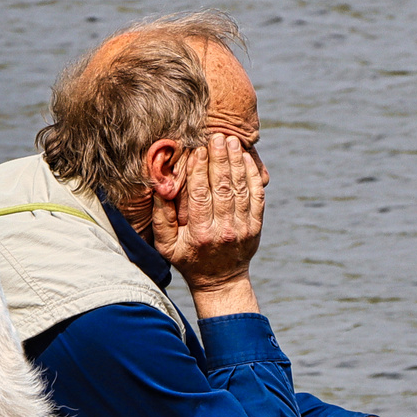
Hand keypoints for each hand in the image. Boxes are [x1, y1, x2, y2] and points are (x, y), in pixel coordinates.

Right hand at [151, 133, 264, 317]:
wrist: (220, 280)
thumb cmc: (188, 260)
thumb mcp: (167, 245)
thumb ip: (162, 218)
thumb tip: (159, 188)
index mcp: (200, 234)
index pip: (200, 196)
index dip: (199, 171)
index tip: (198, 150)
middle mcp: (223, 230)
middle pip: (222, 188)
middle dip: (220, 159)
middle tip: (216, 136)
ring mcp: (242, 228)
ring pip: (241, 189)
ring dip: (237, 162)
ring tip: (231, 141)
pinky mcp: (255, 226)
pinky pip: (256, 196)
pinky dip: (252, 176)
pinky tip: (246, 159)